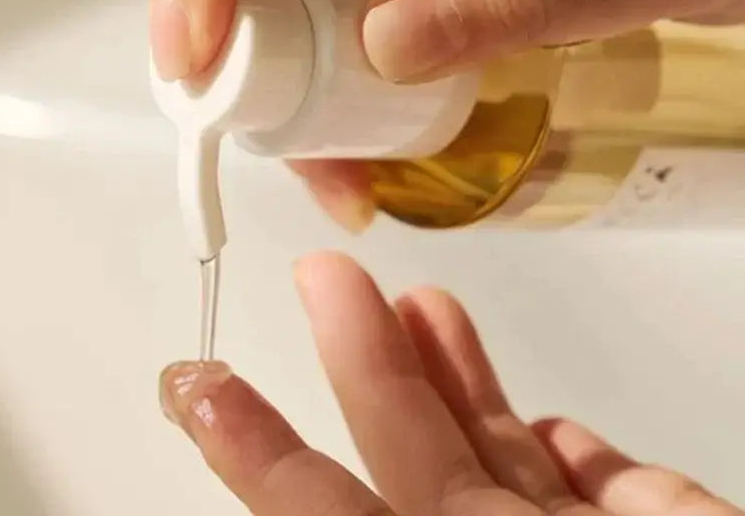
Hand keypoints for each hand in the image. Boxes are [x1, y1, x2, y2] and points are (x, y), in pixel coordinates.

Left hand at [159, 253, 740, 515]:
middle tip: (317, 281)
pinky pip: (576, 468)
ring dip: (441, 368)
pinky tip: (486, 374)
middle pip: (411, 458)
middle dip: (362, 362)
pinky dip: (526, 417)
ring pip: (486, 448)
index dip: (262, 458)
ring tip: (400, 298)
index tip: (197, 394)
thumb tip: (288, 501)